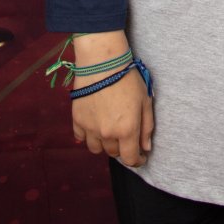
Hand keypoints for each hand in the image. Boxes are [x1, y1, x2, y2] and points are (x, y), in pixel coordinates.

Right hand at [70, 32, 153, 165]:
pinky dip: (88, 135)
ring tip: (110, 130)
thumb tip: (146, 148)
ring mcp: (90, 129)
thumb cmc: (128, 78)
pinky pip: (81, 138)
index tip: (140, 157)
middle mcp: (107, 134)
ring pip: (96, 149)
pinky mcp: (77, 120)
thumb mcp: (145, 100)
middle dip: (122, 148)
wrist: (102, 63)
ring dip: (105, 144)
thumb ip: (147, 126)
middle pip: (114, 153)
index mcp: (127, 130)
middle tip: (126, 135)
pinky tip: (94, 125)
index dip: (137, 161)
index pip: (130, 158)